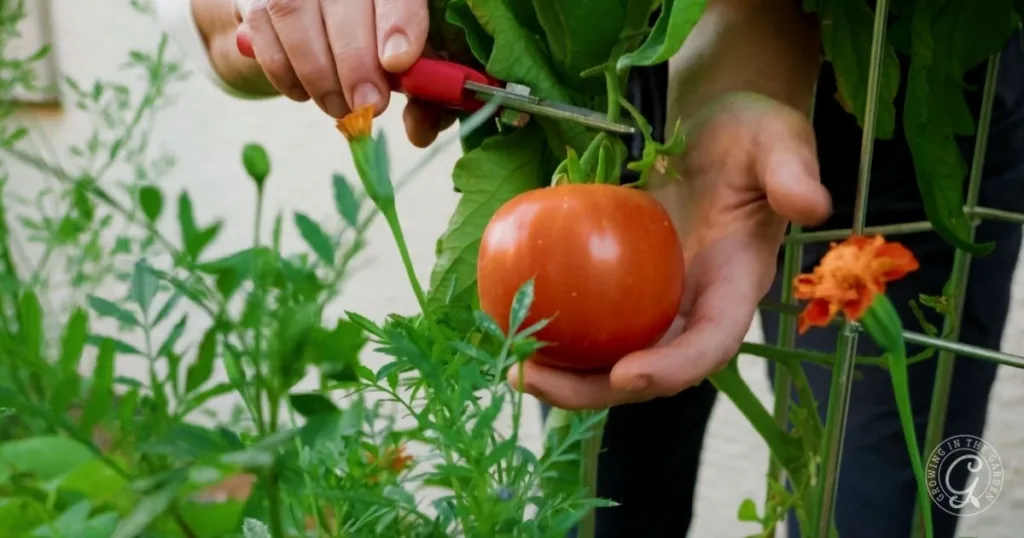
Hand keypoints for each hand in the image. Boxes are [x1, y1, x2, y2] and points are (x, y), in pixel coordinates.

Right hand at [233, 0, 453, 146]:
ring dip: (319, 72)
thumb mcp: (407, 60)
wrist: (317, 19)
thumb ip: (419, 91)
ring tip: (338, 107)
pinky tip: (305, 93)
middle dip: (356, 61)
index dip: (399, 22)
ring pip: (296, 12)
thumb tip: (420, 132)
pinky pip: (264, 29)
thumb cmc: (375, 39)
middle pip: (344, 1)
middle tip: (367, 104)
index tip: (397, 63)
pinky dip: (284, 71)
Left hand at [508, 92, 832, 409]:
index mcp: (736, 284)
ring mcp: (659, 299)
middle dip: (596, 389)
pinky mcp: (626, 285)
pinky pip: (593, 321)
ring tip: (513, 367)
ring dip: (566, 374)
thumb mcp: (779, 142)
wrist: (720, 128)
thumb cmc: (753, 135)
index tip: (626, 374)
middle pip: (651, 370)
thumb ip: (792, 172)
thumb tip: (812, 204)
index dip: (674, 367)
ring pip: (613, 356)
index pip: (711, 342)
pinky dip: (557, 332)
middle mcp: (696, 306)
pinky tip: (511, 321)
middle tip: (534, 378)